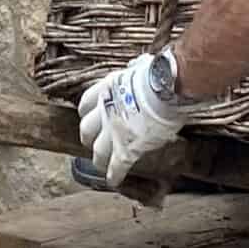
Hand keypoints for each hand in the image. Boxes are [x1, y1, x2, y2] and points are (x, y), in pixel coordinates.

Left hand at [77, 52, 190, 186]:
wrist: (162, 88)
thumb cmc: (157, 75)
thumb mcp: (140, 68)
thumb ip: (135, 70)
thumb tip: (140, 66)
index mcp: (106, 90)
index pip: (86, 104)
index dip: (89, 112)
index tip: (92, 116)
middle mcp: (103, 111)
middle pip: (86, 129)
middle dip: (89, 137)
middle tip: (94, 142)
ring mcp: (112, 132)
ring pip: (97, 151)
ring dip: (99, 158)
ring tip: (101, 164)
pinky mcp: (125, 149)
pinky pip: (116, 167)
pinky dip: (113, 176)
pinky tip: (113, 181)